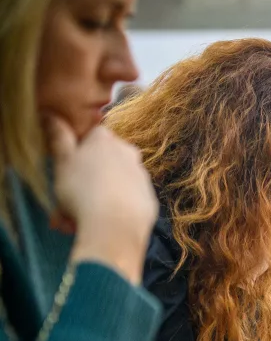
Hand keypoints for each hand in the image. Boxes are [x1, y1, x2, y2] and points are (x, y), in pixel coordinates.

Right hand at [47, 117, 157, 283]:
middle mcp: (127, 152)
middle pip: (101, 163)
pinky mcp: (149, 197)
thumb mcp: (62, 162)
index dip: (74, 155)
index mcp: (104, 139)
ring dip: (94, 199)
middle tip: (64, 206)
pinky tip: (100, 225)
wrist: (116, 225)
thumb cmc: (82, 190)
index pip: (89, 137)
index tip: (64, 174)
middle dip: (82, 183)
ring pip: (112, 184)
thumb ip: (58, 137)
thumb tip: (51, 115)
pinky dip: (113, 210)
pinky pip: (126, 201)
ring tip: (76, 221)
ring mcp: (141, 174)